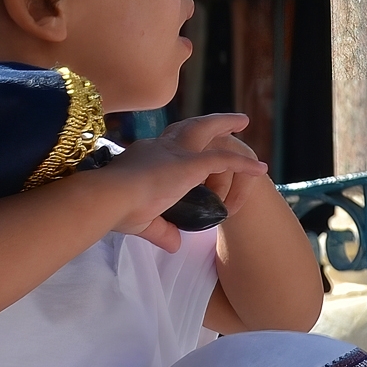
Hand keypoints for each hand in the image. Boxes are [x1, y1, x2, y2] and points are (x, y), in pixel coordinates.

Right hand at [100, 112, 270, 251]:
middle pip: (186, 129)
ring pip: (206, 130)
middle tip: (224, 122)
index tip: (188, 158)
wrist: (106, 199)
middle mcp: (159, 147)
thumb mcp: (139, 221)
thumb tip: (174, 244)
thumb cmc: (113, 209)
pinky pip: (224, 159)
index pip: (165, 149)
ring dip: (226, 125)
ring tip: (243, 122)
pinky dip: (243, 163)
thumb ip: (160, 230)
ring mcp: (175, 153)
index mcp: (142, 157)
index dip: (178, 152)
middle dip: (205, 123)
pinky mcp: (189, 163)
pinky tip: (260, 168)